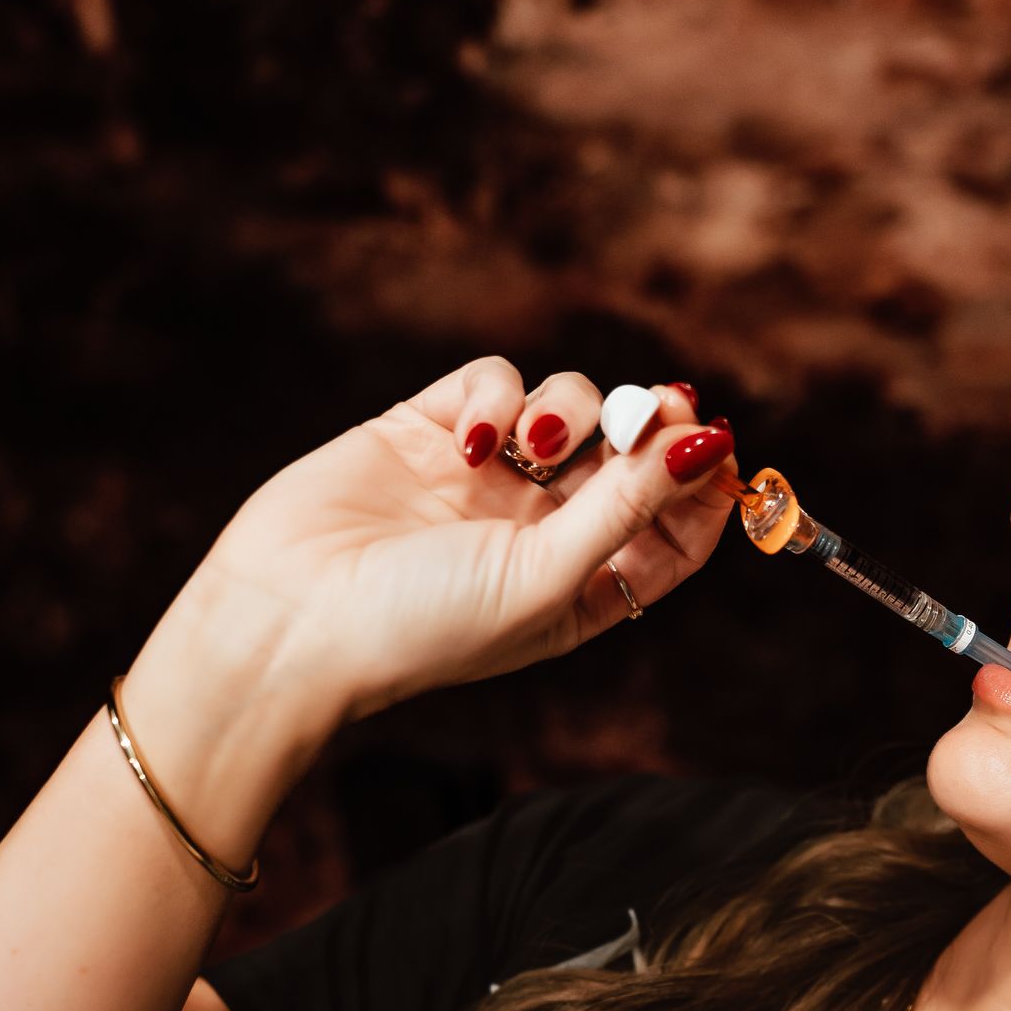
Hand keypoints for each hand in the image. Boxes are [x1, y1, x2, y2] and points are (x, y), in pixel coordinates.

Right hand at [167, 360, 738, 729]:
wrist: (289, 619)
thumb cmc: (422, 627)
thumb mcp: (548, 577)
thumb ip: (628, 507)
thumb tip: (705, 446)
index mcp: (583, 588)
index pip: (672, 530)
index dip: (702, 485)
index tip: (721, 445)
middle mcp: (541, 531)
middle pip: (629, 458)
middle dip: (648, 430)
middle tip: (661, 408)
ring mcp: (487, 478)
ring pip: (568, 407)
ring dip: (571, 410)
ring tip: (541, 442)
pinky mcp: (429, 428)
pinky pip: (493, 383)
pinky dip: (495, 397)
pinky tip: (472, 442)